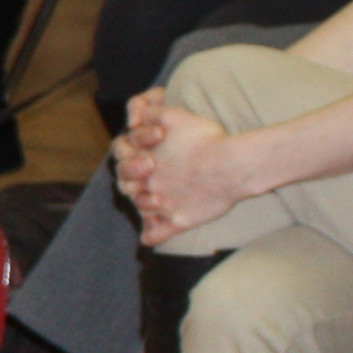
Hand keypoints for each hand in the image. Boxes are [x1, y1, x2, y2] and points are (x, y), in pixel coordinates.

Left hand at [113, 91, 246, 246]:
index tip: (146, 149)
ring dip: (142, 204)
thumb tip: (137, 116)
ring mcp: (162, 205)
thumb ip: (151, 113)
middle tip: (148, 173)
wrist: (231, 165)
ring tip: (153, 199)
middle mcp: (148, 184)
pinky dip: (151, 237)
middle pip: (126, 184)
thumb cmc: (206, 139)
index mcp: (144, 158)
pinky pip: (158, 234)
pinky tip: (147, 239)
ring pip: (141, 208)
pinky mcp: (179, 221)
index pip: (120, 156)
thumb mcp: (175, 115)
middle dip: (132, 178)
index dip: (128, 150)